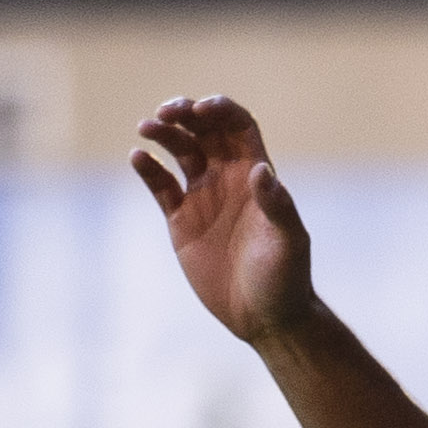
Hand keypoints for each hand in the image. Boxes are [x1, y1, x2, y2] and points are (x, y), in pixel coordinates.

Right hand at [130, 95, 316, 343]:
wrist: (266, 319)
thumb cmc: (286, 281)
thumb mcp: (288, 243)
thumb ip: (277, 206)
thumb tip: (261, 171)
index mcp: (256, 176)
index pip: (237, 126)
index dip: (220, 109)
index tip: (201, 109)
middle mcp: (228, 179)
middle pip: (203, 129)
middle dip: (184, 112)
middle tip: (167, 112)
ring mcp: (203, 197)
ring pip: (179, 150)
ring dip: (162, 133)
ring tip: (146, 128)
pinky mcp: (181, 220)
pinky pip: (160, 184)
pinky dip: (148, 168)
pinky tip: (139, 158)